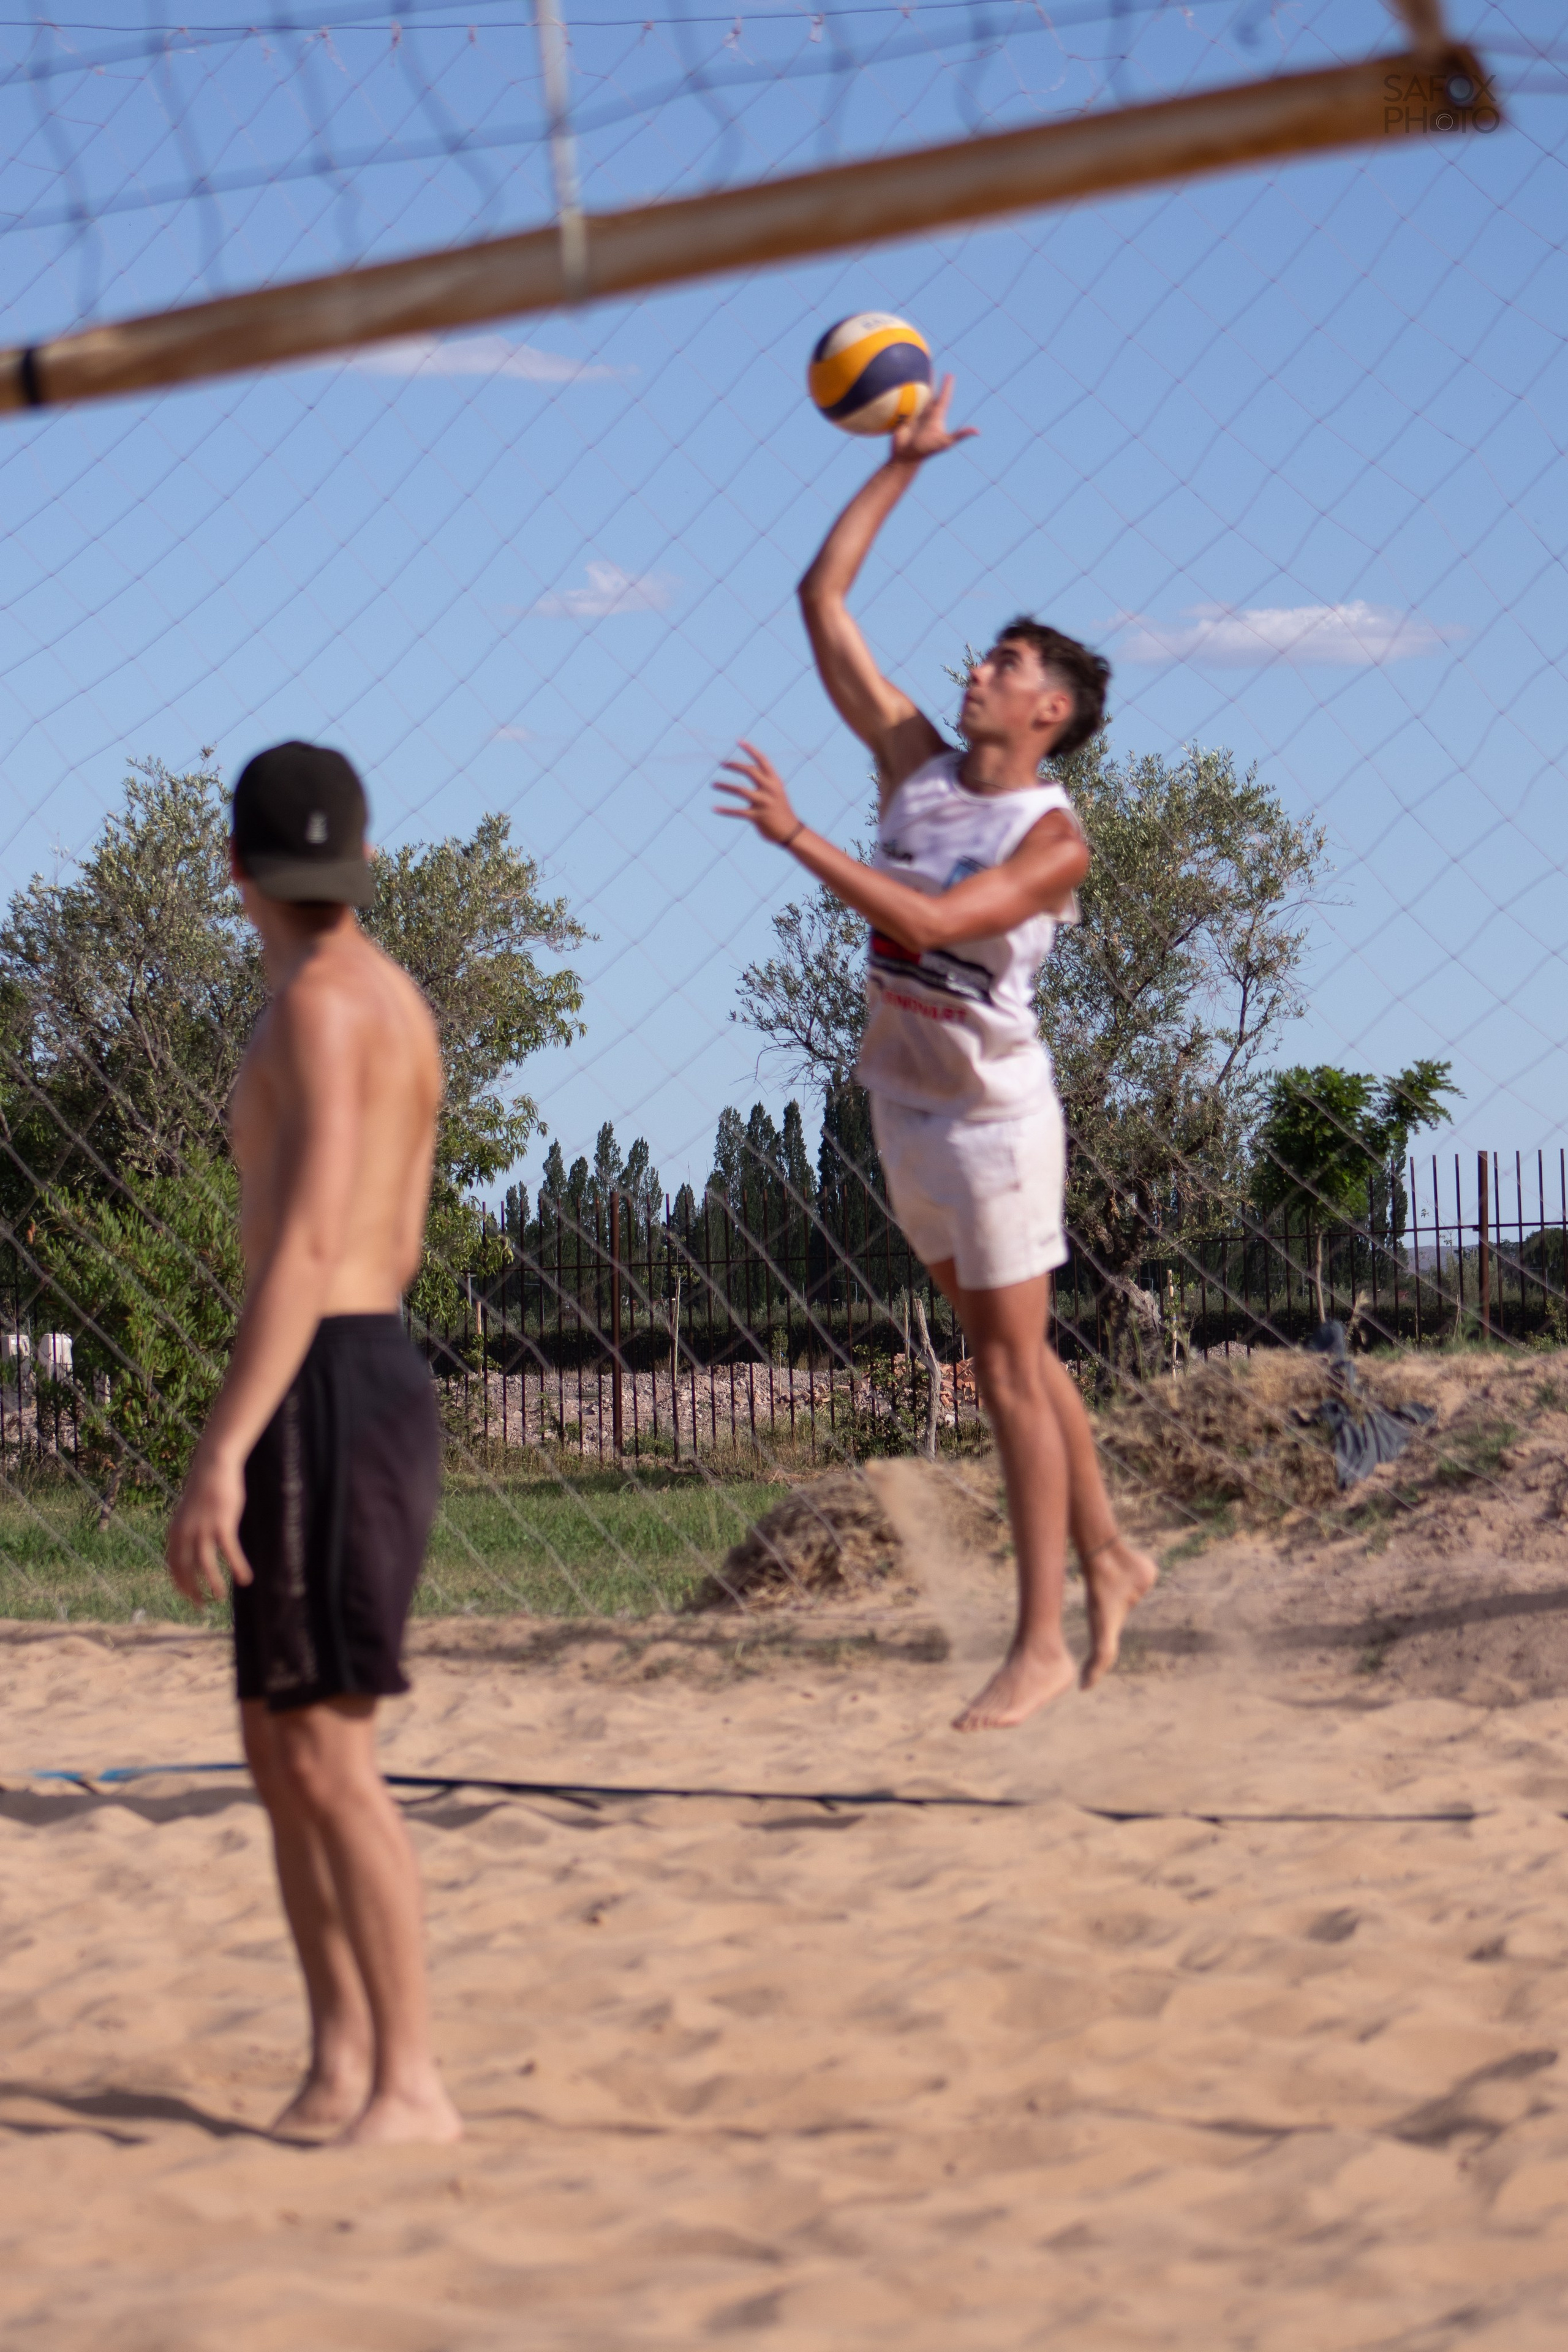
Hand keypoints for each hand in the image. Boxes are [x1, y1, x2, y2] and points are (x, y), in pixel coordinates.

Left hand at [167, 1446, 252, 1607]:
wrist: (213, 1466)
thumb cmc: (205, 1488)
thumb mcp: (190, 1512)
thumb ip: (188, 1530)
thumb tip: (192, 1546)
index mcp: (175, 1532)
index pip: (174, 1565)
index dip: (180, 1584)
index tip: (189, 1596)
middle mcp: (185, 1534)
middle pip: (186, 1570)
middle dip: (193, 1591)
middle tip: (202, 1606)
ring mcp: (203, 1530)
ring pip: (205, 1566)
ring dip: (213, 1584)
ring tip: (221, 1597)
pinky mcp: (222, 1525)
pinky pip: (229, 1553)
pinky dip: (237, 1567)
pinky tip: (246, 1578)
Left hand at [714, 742, 805, 847]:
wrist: (791, 831)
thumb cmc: (780, 809)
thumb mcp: (775, 791)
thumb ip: (763, 780)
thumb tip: (744, 768)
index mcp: (775, 781)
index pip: (762, 760)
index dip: (750, 749)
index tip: (738, 740)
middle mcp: (770, 789)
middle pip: (749, 771)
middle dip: (734, 766)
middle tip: (721, 764)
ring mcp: (764, 803)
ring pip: (741, 790)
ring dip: (725, 786)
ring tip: (713, 784)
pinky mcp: (758, 817)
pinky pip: (738, 812)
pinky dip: (725, 810)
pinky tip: (714, 808)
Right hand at [891, 374, 977, 463]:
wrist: (906, 457)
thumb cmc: (927, 450)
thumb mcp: (945, 442)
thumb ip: (960, 435)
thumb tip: (978, 432)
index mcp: (936, 416)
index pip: (943, 397)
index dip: (947, 386)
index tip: (950, 374)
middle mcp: (926, 413)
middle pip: (929, 393)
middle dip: (930, 380)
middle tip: (930, 366)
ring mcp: (914, 415)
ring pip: (915, 396)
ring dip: (914, 384)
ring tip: (913, 371)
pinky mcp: (903, 417)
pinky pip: (901, 403)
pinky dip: (899, 395)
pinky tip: (895, 384)